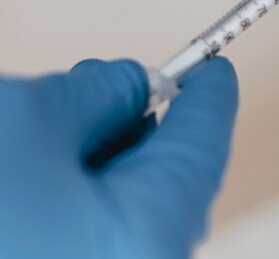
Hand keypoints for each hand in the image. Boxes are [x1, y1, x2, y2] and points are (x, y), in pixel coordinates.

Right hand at [0, 58, 237, 258]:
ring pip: (128, 205)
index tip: (214, 67)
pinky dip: (85, 186)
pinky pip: (93, 229)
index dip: (211, 97)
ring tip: (73, 113)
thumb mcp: (34, 117)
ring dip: (111, 153)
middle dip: (149, 124)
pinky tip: (54, 154)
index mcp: (143, 241)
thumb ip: (105, 93)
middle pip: (167, 182)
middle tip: (127, 84)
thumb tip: (137, 84)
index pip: (201, 152)